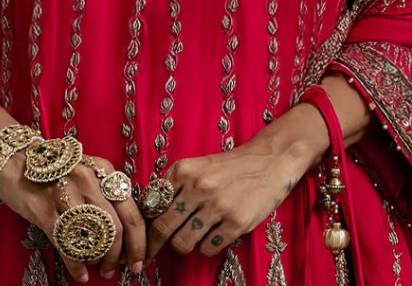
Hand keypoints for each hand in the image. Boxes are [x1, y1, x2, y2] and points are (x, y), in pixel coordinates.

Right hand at [0, 150, 146, 281]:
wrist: (11, 157)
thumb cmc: (52, 169)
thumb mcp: (84, 171)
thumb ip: (103, 193)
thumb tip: (122, 232)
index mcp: (102, 169)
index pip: (131, 209)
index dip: (139, 240)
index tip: (139, 258)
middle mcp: (88, 178)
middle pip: (117, 225)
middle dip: (124, 254)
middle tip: (120, 270)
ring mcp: (66, 192)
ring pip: (95, 235)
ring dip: (101, 259)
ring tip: (100, 269)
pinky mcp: (44, 209)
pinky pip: (67, 243)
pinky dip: (76, 264)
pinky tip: (79, 274)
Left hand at [144, 142, 308, 263]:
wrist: (269, 161)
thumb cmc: (229, 167)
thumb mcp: (198, 166)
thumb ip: (175, 185)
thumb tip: (150, 213)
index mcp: (184, 170)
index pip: (154, 206)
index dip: (145, 226)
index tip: (142, 239)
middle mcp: (198, 187)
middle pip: (164, 228)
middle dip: (158, 243)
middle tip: (155, 251)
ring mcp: (217, 206)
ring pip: (183, 242)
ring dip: (186, 243)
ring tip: (194, 234)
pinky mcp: (235, 223)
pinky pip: (207, 248)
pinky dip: (207, 246)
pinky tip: (214, 233)